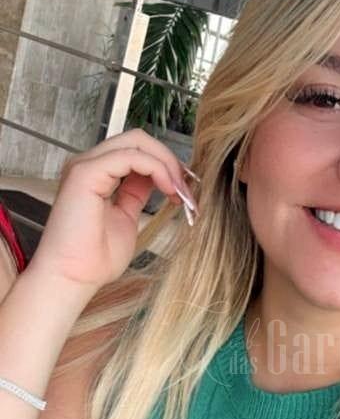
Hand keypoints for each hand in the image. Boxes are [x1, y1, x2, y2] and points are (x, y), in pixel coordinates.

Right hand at [26, 129, 198, 294]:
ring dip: (166, 163)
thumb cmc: (95, 259)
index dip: (165, 165)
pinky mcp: (86, 173)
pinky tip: (168, 189)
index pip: (136, 151)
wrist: (74, 278)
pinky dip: (157, 168)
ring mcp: (85, 166)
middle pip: (138, 140)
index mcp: (96, 174)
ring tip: (179, 192)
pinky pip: (131, 156)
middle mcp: (89, 165)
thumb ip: (137, 194)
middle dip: (169, 159)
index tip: (184, 191)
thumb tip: (158, 180)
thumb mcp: (126, 218)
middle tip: (185, 188)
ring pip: (136, 142)